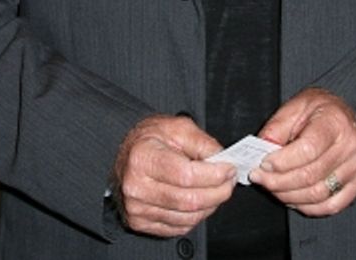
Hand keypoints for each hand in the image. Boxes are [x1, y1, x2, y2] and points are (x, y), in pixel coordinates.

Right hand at [112, 114, 236, 236]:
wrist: (126, 154)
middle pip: (189, 200)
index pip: (186, 175)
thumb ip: (202, 142)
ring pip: (187, 217)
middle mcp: (136, 186)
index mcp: (143, 158)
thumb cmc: (150, 139)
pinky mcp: (140, 222)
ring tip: (218, 190)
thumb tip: (222, 159)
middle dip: (218, 192)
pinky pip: (178, 227)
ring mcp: (136, 208)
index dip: (214, 175)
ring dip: (210, 206)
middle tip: (229, 181)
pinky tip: (201, 201)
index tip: (229, 169)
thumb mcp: (177, 128)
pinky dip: (197, 216)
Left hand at [251, 88, 355, 216]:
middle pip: (310, 175)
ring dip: (288, 196)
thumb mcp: (296, 106)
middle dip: (278, 182)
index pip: (307, 149)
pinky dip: (308, 207)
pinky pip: (331, 205)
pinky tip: (293, 197)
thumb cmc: (320, 110)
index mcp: (335, 121)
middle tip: (260, 179)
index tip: (262, 164)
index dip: (281, 162)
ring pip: (317, 194)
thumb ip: (277, 128)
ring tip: (273, 187)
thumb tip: (261, 153)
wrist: (345, 115)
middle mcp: (351, 144)